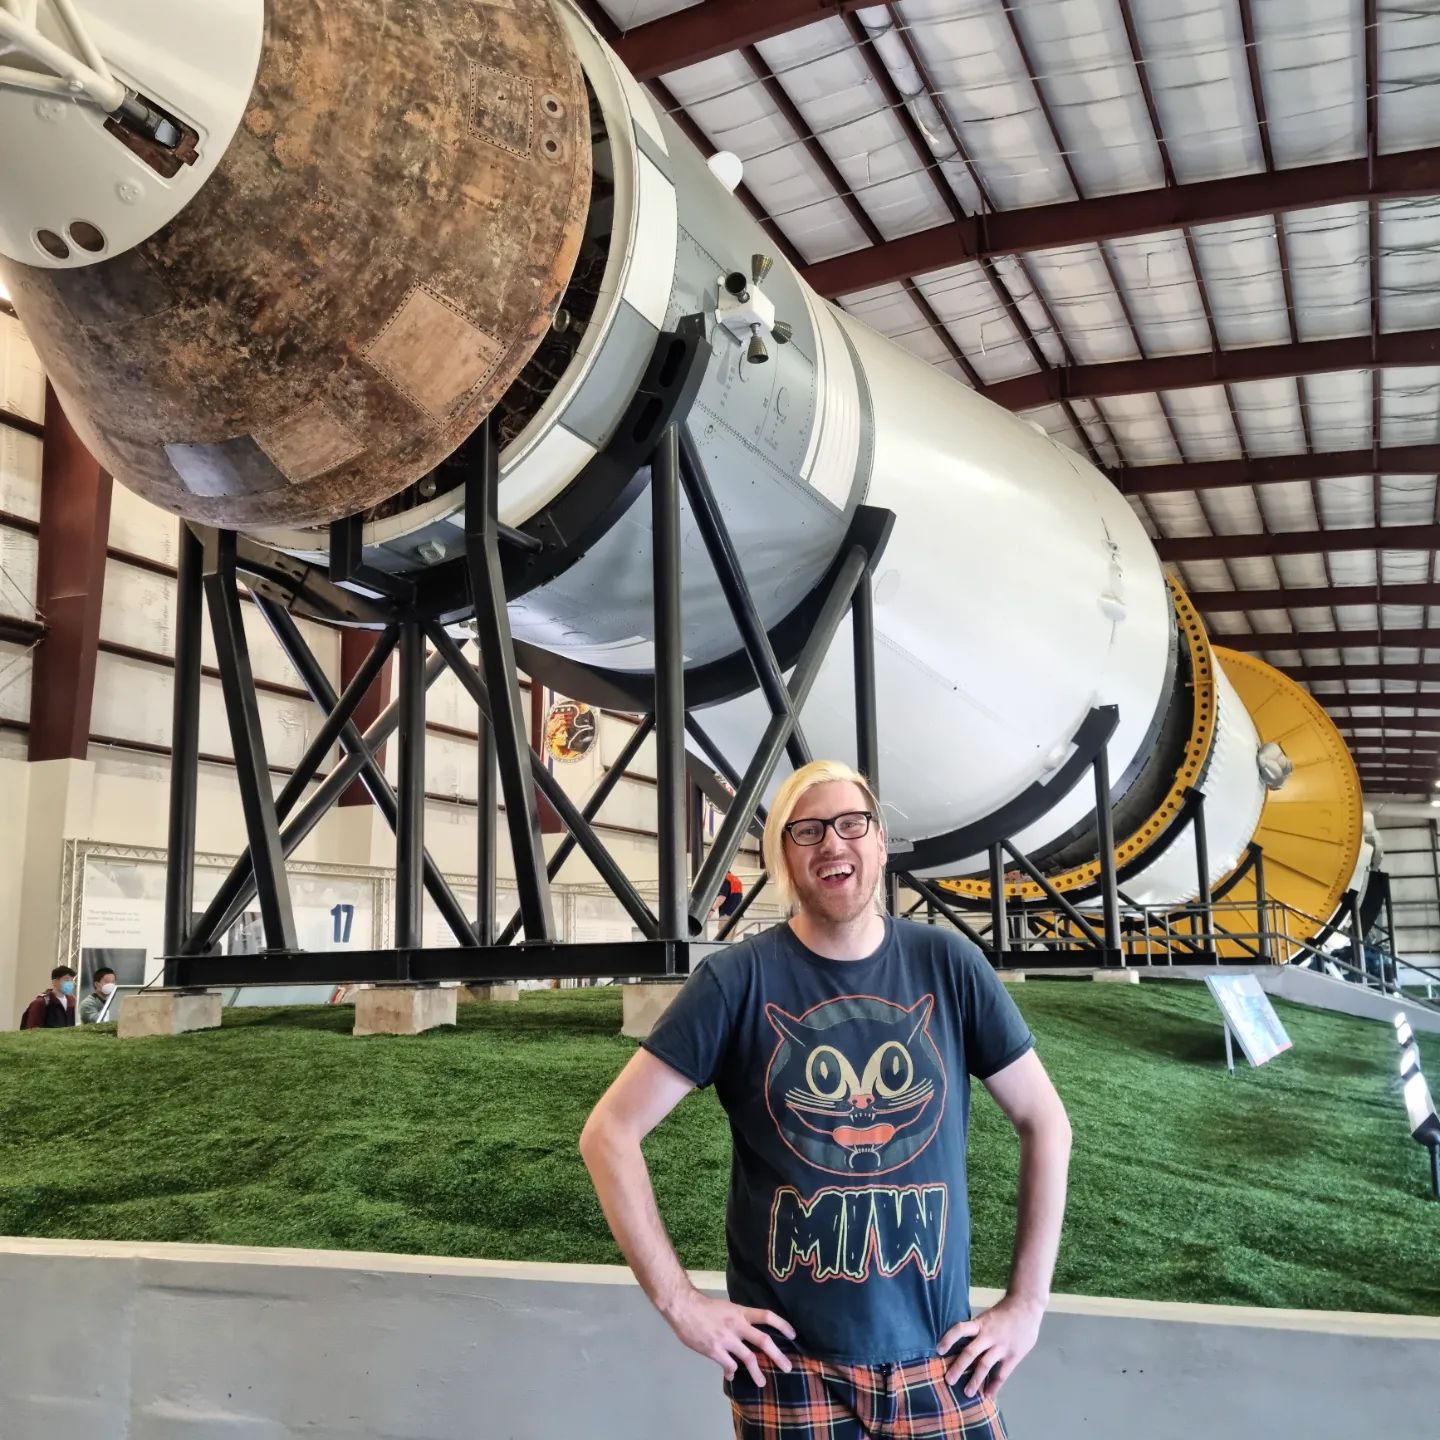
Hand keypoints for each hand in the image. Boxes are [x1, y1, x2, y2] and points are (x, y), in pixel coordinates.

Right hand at [664, 1291, 795, 1386]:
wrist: (684, 1308)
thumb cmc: (704, 1307)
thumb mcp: (726, 1308)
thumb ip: (737, 1319)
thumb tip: (746, 1332)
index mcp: (741, 1312)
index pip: (766, 1316)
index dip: (782, 1325)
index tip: (793, 1334)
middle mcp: (737, 1325)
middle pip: (763, 1341)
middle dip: (777, 1355)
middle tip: (788, 1367)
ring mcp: (727, 1339)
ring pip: (748, 1359)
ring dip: (757, 1373)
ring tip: (762, 1382)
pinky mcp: (715, 1351)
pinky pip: (729, 1366)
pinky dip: (732, 1372)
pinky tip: (731, 1376)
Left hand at [937, 1293, 1043, 1397]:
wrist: (1026, 1307)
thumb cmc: (1004, 1312)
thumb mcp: (987, 1316)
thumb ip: (978, 1329)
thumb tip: (962, 1341)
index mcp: (980, 1323)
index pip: (960, 1329)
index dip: (948, 1339)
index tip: (939, 1350)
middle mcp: (988, 1335)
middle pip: (970, 1352)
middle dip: (958, 1367)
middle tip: (948, 1380)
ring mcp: (1001, 1346)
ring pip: (985, 1365)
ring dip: (975, 1380)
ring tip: (967, 1393)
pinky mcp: (1013, 1356)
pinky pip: (1002, 1374)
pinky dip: (994, 1386)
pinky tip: (988, 1395)